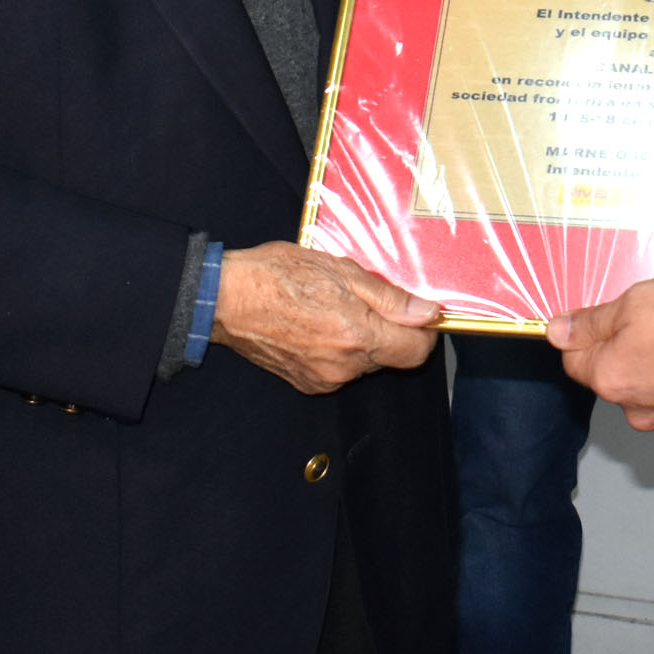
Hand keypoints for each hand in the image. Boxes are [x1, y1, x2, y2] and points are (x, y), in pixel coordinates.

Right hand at [209, 243, 442, 393]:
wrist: (226, 299)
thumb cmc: (279, 275)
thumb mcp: (341, 270)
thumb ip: (389, 297)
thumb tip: (428, 313)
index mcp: (357, 337)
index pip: (416, 352)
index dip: (424, 331)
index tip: (417, 312)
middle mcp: (344, 367)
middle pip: (391, 357)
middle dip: (388, 330)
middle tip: (362, 299)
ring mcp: (324, 379)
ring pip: (364, 363)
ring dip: (361, 340)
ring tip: (333, 308)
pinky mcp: (306, 383)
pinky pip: (340, 370)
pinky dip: (339, 351)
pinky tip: (317, 326)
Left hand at [551, 273, 653, 434]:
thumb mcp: (634, 302)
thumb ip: (591, 322)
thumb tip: (556, 331)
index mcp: (610, 380)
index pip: (574, 361)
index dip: (588, 334)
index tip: (609, 317)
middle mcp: (637, 410)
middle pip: (615, 378)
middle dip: (627, 351)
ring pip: (651, 391)